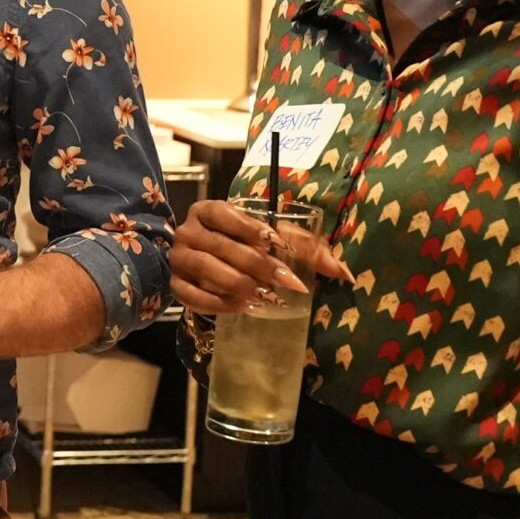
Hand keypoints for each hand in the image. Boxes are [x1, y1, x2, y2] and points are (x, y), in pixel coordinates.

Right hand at [170, 198, 350, 317]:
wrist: (208, 264)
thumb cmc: (245, 247)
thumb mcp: (274, 241)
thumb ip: (307, 250)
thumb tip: (344, 274)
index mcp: (209, 210)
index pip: (226, 214)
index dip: (252, 228)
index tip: (279, 244)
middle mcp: (188, 230)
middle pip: (220, 246)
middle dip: (257, 265)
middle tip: (286, 283)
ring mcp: (178, 258)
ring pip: (205, 269)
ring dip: (238, 284)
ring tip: (265, 298)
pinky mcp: (175, 285)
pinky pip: (191, 295)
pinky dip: (218, 303)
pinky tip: (244, 309)